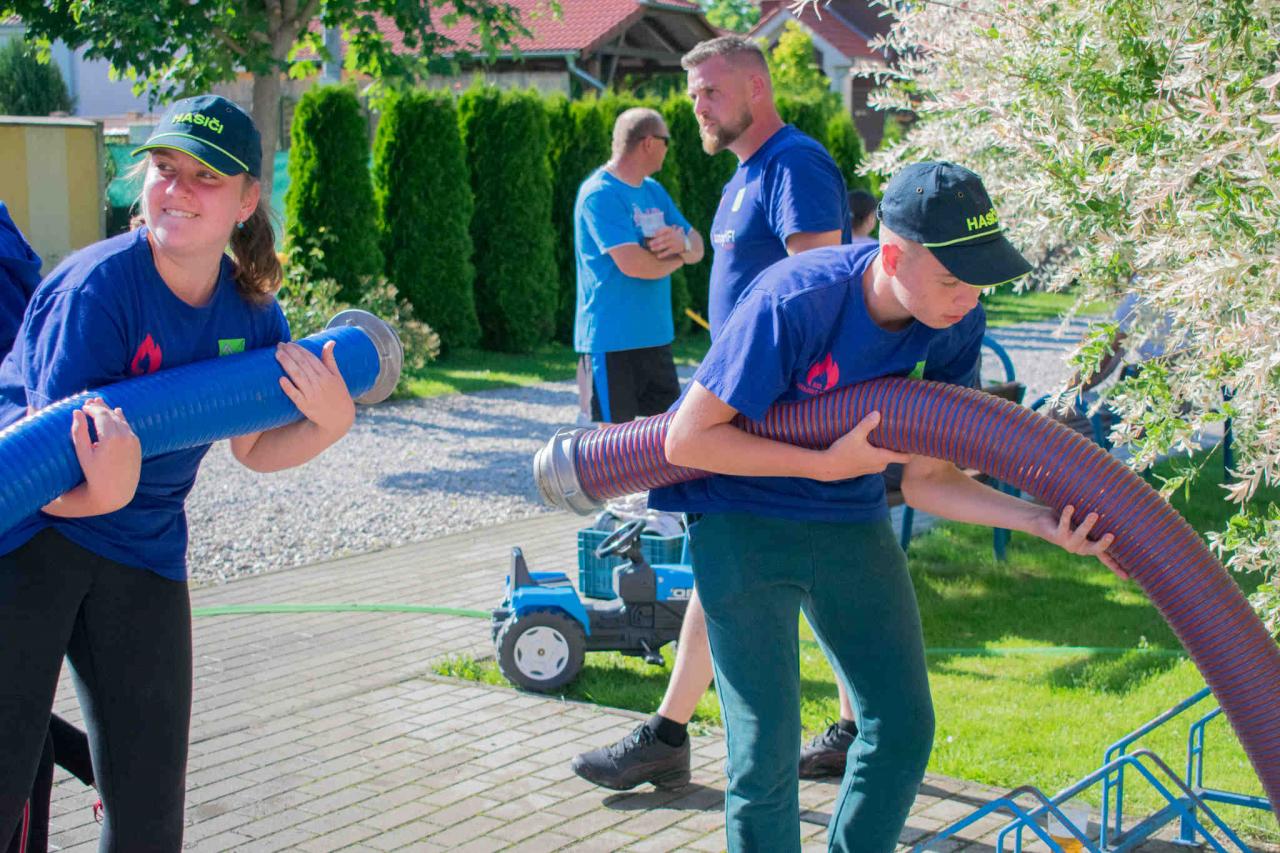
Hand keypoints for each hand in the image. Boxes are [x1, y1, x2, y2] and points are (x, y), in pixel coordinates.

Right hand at [71, 397, 140, 513]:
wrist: (117, 491)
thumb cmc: (95, 474)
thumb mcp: (83, 454)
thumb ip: (79, 432)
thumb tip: (76, 412)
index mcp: (111, 437)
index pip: (101, 415)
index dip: (91, 408)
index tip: (82, 406)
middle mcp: (125, 436)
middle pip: (111, 415)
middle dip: (100, 407)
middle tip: (90, 400)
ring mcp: (133, 440)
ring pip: (121, 420)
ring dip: (110, 411)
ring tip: (100, 404)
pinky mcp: (137, 445)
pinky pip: (128, 427)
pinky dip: (121, 419)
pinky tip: (117, 413)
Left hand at [276, 341, 355, 437]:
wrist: (339, 418)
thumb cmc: (338, 394)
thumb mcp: (337, 376)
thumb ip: (330, 359)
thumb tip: (330, 342)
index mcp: (327, 375)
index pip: (311, 358)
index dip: (299, 350)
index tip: (289, 343)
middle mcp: (320, 384)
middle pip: (303, 365)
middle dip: (290, 353)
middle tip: (279, 345)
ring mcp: (312, 395)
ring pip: (298, 376)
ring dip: (287, 364)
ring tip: (277, 354)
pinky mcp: (306, 406)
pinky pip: (296, 396)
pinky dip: (289, 387)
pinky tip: (281, 379)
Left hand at [647, 226, 686, 259]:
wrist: (686, 243)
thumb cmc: (675, 236)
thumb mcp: (672, 231)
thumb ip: (664, 231)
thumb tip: (654, 232)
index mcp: (671, 230)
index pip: (665, 229)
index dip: (660, 231)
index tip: (654, 234)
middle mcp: (672, 236)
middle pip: (663, 238)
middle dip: (656, 241)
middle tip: (649, 243)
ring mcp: (673, 243)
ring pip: (664, 245)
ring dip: (657, 247)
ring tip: (652, 249)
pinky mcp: (674, 249)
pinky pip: (668, 252)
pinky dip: (663, 254)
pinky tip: (658, 256)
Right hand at [811, 411, 909, 481]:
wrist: (827, 468)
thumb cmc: (841, 452)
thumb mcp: (854, 436)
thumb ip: (866, 424)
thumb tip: (877, 413)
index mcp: (882, 458)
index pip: (905, 458)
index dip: (912, 450)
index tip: (916, 441)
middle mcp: (880, 465)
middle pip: (896, 456)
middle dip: (897, 446)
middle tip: (900, 433)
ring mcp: (872, 469)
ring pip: (885, 458)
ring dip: (886, 450)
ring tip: (885, 437)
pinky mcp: (864, 469)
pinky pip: (876, 461)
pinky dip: (877, 453)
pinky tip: (870, 445)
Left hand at [1034, 504, 1126, 578]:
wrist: (1042, 522)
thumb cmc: (1069, 521)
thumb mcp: (1086, 524)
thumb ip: (1099, 523)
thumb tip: (1122, 513)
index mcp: (1089, 546)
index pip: (1106, 558)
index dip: (1116, 567)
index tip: (1127, 577)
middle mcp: (1079, 547)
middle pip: (1093, 549)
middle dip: (1102, 544)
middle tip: (1111, 536)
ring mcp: (1067, 543)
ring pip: (1079, 536)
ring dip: (1086, 526)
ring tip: (1094, 515)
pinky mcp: (1056, 535)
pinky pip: (1063, 525)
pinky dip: (1067, 516)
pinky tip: (1070, 507)